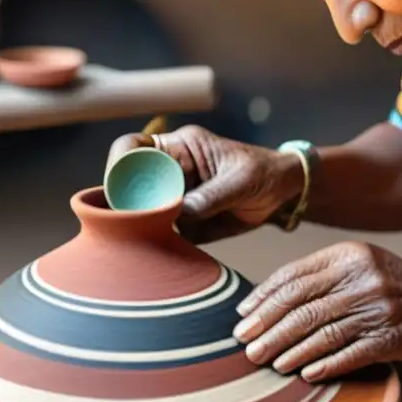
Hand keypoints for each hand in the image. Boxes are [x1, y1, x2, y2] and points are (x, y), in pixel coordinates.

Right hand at [105, 125, 301, 243]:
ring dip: (141, 228)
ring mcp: (172, 198)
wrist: (282, 194)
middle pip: (129, 184)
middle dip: (127, 204)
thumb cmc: (264, 173)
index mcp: (179, 148)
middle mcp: (169, 171)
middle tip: (136, 224)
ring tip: (148, 242)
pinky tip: (165, 254)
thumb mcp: (243, 180)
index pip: (132, 148)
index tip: (122, 191)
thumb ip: (214, 194)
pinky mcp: (182, 222)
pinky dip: (160, 244)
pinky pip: (162, 234)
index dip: (119, 166)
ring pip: (140, 212)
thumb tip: (183, 211)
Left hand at [232, 242, 401, 381]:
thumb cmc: (390, 283)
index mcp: (348, 256)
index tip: (243, 315)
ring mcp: (376, 309)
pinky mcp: (388, 339)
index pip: (294, 276)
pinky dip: (323, 365)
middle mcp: (360, 279)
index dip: (264, 297)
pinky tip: (304, 373)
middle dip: (269, 328)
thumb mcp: (358, 264)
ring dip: (289, 351)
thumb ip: (320, 275)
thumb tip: (267, 300)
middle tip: (246, 345)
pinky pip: (348, 354)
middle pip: (302, 306)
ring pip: (321, 332)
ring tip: (269, 362)